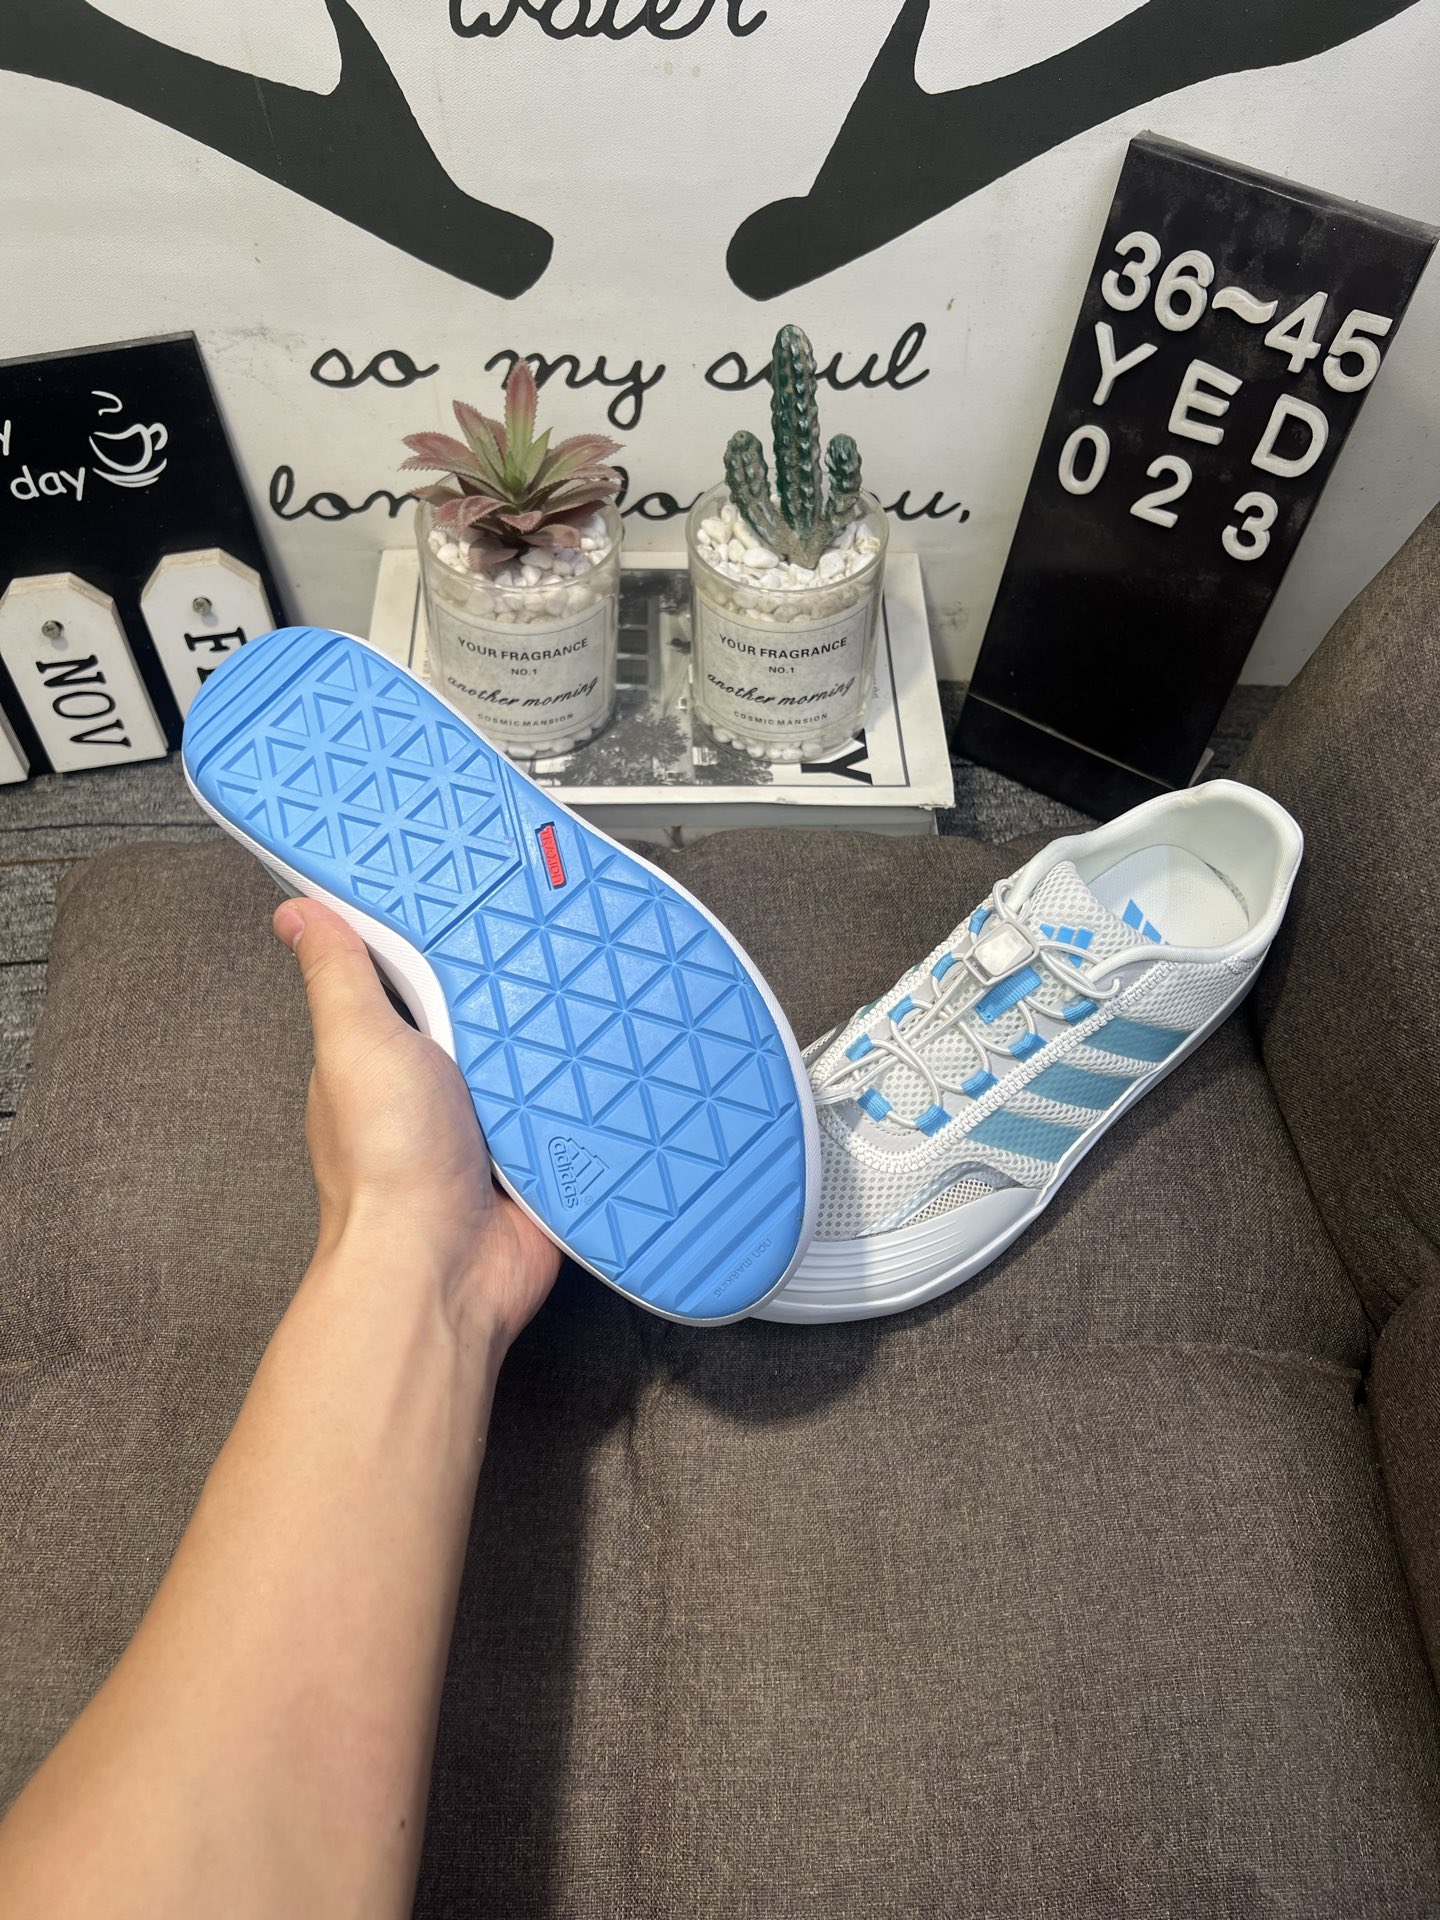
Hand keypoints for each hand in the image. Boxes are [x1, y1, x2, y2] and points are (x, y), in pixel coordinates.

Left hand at [273, 897, 560, 1350]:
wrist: (444, 1268)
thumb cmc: (387, 1168)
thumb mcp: (355, 1044)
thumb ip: (337, 976)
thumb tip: (298, 914)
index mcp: (383, 1052)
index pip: (417, 972)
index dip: (445, 933)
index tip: (478, 885)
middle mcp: (435, 1085)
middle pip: (487, 1008)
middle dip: (515, 982)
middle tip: (553, 931)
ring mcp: (487, 1121)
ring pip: (534, 1054)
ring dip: (556, 1037)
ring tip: (591, 985)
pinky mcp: (535, 1151)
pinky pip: (568, 1103)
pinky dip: (587, 1088)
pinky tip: (607, 1058)